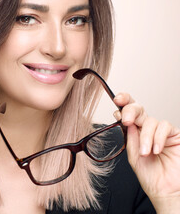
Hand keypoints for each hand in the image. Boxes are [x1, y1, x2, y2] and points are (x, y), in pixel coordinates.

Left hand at [114, 93, 179, 212]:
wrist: (165, 190)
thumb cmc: (150, 176)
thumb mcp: (134, 157)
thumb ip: (131, 139)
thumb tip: (126, 122)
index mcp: (135, 133)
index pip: (129, 114)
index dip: (123, 105)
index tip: (117, 101)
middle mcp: (148, 130)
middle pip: (139, 110)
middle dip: (131, 110)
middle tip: (126, 119)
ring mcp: (161, 132)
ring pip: (151, 121)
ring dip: (146, 137)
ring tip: (145, 152)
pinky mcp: (175, 135)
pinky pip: (165, 127)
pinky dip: (158, 138)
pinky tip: (156, 150)